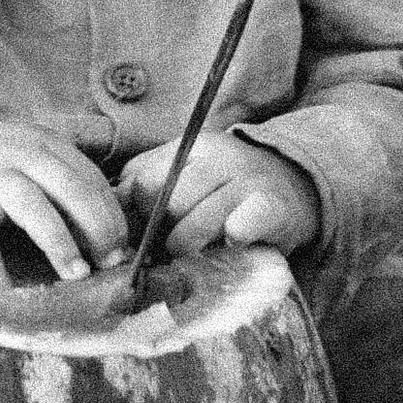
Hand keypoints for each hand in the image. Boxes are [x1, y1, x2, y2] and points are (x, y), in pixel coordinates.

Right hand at [0, 121, 130, 287]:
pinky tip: (6, 290)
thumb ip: (68, 190)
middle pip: (68, 185)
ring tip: (76, 274)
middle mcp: (21, 154)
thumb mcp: (35, 163)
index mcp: (47, 146)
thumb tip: (110, 241)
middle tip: (108, 261)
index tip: (121, 248)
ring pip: (30, 205)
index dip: (110, 214)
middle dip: (95, 224)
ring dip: (58, 241)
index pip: (89, 178)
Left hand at [119, 132, 321, 262]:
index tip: (142, 231)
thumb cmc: (227, 187)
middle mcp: (220, 158)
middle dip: (164, 234)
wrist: (294, 185)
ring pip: (198, 222)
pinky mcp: (272, 208)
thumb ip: (148, 183)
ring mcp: (247, 181)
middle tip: (169, 249)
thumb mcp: (188, 173)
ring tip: (194, 254)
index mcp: (192, 147)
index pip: (144, 180)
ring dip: (190, 248)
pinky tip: (229, 246)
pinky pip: (239, 229)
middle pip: (170, 202)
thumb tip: (108, 204)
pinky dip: (228, 243)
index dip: (138, 213)